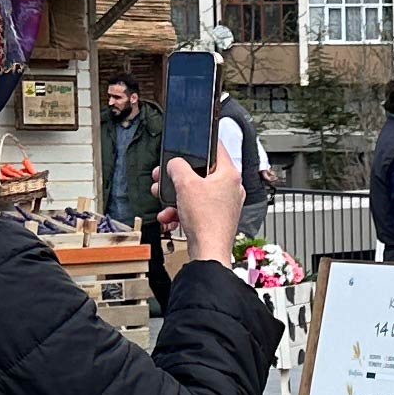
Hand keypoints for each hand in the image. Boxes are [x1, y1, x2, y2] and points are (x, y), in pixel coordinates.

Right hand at [167, 141, 244, 263]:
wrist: (208, 253)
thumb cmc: (206, 221)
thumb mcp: (185, 184)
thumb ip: (177, 166)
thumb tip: (174, 164)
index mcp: (229, 174)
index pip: (217, 147)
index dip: (201, 143)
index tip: (190, 142)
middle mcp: (231, 188)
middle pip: (201, 172)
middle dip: (178, 176)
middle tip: (164, 176)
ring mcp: (224, 204)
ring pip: (195, 191)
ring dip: (175, 195)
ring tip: (163, 198)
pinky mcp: (216, 218)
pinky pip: (196, 208)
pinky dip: (181, 210)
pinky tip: (170, 216)